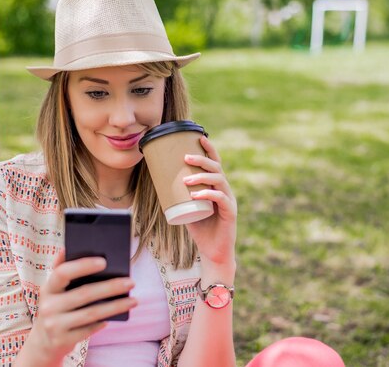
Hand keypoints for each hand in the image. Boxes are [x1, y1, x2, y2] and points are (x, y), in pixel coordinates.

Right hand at [17, 250, 136, 365]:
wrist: (42, 344)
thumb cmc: (56, 309)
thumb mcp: (54, 291)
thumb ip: (62, 271)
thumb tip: (67, 248)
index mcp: (48, 288)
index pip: (62, 272)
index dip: (82, 266)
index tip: (104, 261)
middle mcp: (48, 306)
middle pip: (84, 294)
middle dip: (110, 287)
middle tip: (130, 282)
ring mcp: (54, 325)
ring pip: (91, 313)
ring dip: (115, 306)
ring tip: (133, 301)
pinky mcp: (62, 341)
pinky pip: (89, 330)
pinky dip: (103, 322)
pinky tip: (116, 316)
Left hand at [183, 136, 236, 267]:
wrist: (214, 252)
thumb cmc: (200, 229)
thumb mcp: (187, 208)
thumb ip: (178, 196)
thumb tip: (158, 182)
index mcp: (216, 186)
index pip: (215, 163)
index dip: (209, 149)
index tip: (199, 137)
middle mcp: (225, 190)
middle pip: (217, 168)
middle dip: (202, 159)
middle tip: (186, 156)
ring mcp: (229, 201)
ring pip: (219, 180)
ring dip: (202, 176)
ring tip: (186, 178)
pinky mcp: (230, 213)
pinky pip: (220, 199)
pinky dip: (208, 194)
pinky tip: (197, 194)